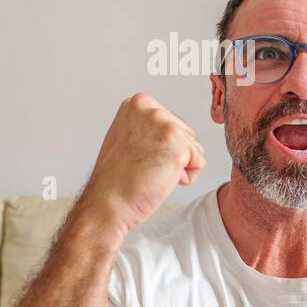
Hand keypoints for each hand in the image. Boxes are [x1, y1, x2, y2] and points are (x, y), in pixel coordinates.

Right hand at [81, 92, 205, 234]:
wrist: (108, 202)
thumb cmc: (116, 179)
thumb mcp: (127, 138)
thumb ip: (148, 128)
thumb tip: (166, 132)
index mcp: (137, 104)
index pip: (171, 123)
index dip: (160, 148)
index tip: (138, 156)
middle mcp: (150, 108)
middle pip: (186, 133)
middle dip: (172, 155)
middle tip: (145, 167)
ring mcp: (164, 124)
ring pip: (194, 147)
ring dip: (178, 166)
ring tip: (151, 172)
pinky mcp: (177, 143)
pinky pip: (199, 162)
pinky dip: (185, 177)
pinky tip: (160, 178)